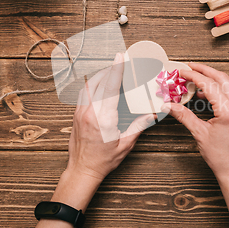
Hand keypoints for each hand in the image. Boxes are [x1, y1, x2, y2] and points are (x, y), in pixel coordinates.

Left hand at [67, 53, 154, 181]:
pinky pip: (83, 93)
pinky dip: (92, 84)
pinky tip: (99, 84)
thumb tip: (152, 114)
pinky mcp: (76, 115)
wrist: (82, 170)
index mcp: (104, 119)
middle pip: (99, 82)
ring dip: (100, 75)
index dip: (116, 70)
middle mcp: (90, 113)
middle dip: (110, 69)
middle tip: (120, 61)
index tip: (120, 57)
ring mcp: (80, 113)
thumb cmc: (103, 160)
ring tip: (111, 70)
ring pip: (89, 86)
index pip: (110, 88)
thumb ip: (139, 126)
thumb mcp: (125, 145)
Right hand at [162, 63, 228, 182]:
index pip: (209, 84)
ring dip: (210, 79)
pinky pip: (228, 94)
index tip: (181, 72)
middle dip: (204, 70)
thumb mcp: (199, 134)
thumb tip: (169, 105)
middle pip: (221, 78)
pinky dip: (215, 89)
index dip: (193, 75)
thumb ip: (184, 116)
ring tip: (193, 79)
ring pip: (226, 84)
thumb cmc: (221, 157)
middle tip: (188, 66)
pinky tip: (202, 93)